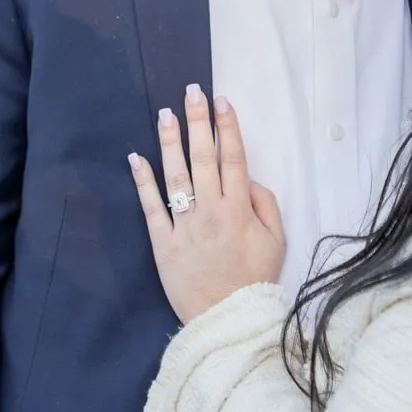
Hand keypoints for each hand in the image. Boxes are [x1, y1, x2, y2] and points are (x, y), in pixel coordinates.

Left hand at [129, 84, 284, 323]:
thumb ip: (265, 204)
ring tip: (165, 114)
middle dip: (198, 121)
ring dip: (170, 142)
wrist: (228, 320)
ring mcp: (185, 226)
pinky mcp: (163, 243)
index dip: (227, 127)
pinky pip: (151, 208)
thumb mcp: (276, 241)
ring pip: (176, 175)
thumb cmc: (254, 279)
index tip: (221, 101)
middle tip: (192, 91)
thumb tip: (249, 176)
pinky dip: (142, 182)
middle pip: (204, 158)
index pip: (233, 158)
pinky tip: (135, 158)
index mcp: (240, 209)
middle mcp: (211, 210)